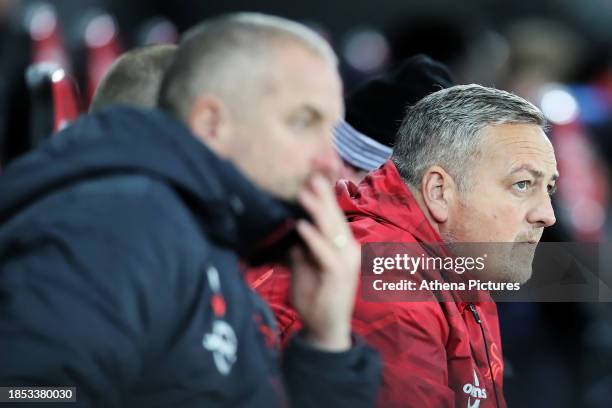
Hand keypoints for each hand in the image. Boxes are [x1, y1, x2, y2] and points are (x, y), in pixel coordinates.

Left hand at [289, 174, 359, 351]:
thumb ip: (301, 247)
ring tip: (303, 192)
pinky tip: (301, 226)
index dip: (323, 195)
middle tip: (309, 173)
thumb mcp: (304, 265)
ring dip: (317, 210)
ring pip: (332, 230)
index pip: (332, 215)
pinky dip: (313, 238)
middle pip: (334, 217)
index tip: (310, 175)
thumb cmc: (316, 295)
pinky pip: (325, 252)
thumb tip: (290, 227)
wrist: (325, 327)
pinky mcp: (340, 275)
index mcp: (342, 244)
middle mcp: (349, 248)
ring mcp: (347, 261)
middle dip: (322, 195)